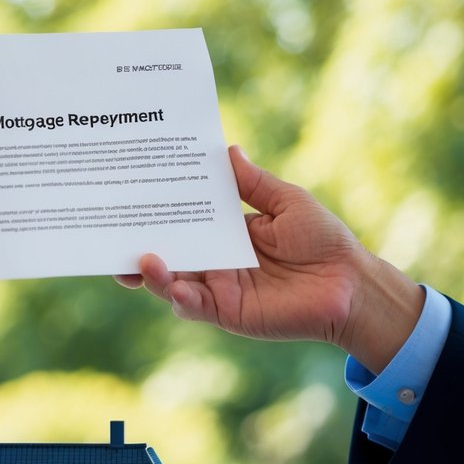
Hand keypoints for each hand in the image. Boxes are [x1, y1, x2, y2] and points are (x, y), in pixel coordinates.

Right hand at [115, 145, 423, 373]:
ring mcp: (218, 289)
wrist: (351, 284)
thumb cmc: (324, 240)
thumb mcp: (286, 202)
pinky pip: (195, 308)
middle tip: (112, 237)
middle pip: (167, 253)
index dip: (156, 212)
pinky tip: (174, 287)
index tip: (131, 196)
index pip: (182, 220)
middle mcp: (214, 262)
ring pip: (172, 282)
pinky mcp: (228, 314)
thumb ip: (252, 184)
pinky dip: (181, 298)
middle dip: (137, 246)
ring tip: (141, 261)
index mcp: (225, 233)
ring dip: (153, 273)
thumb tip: (227, 150)